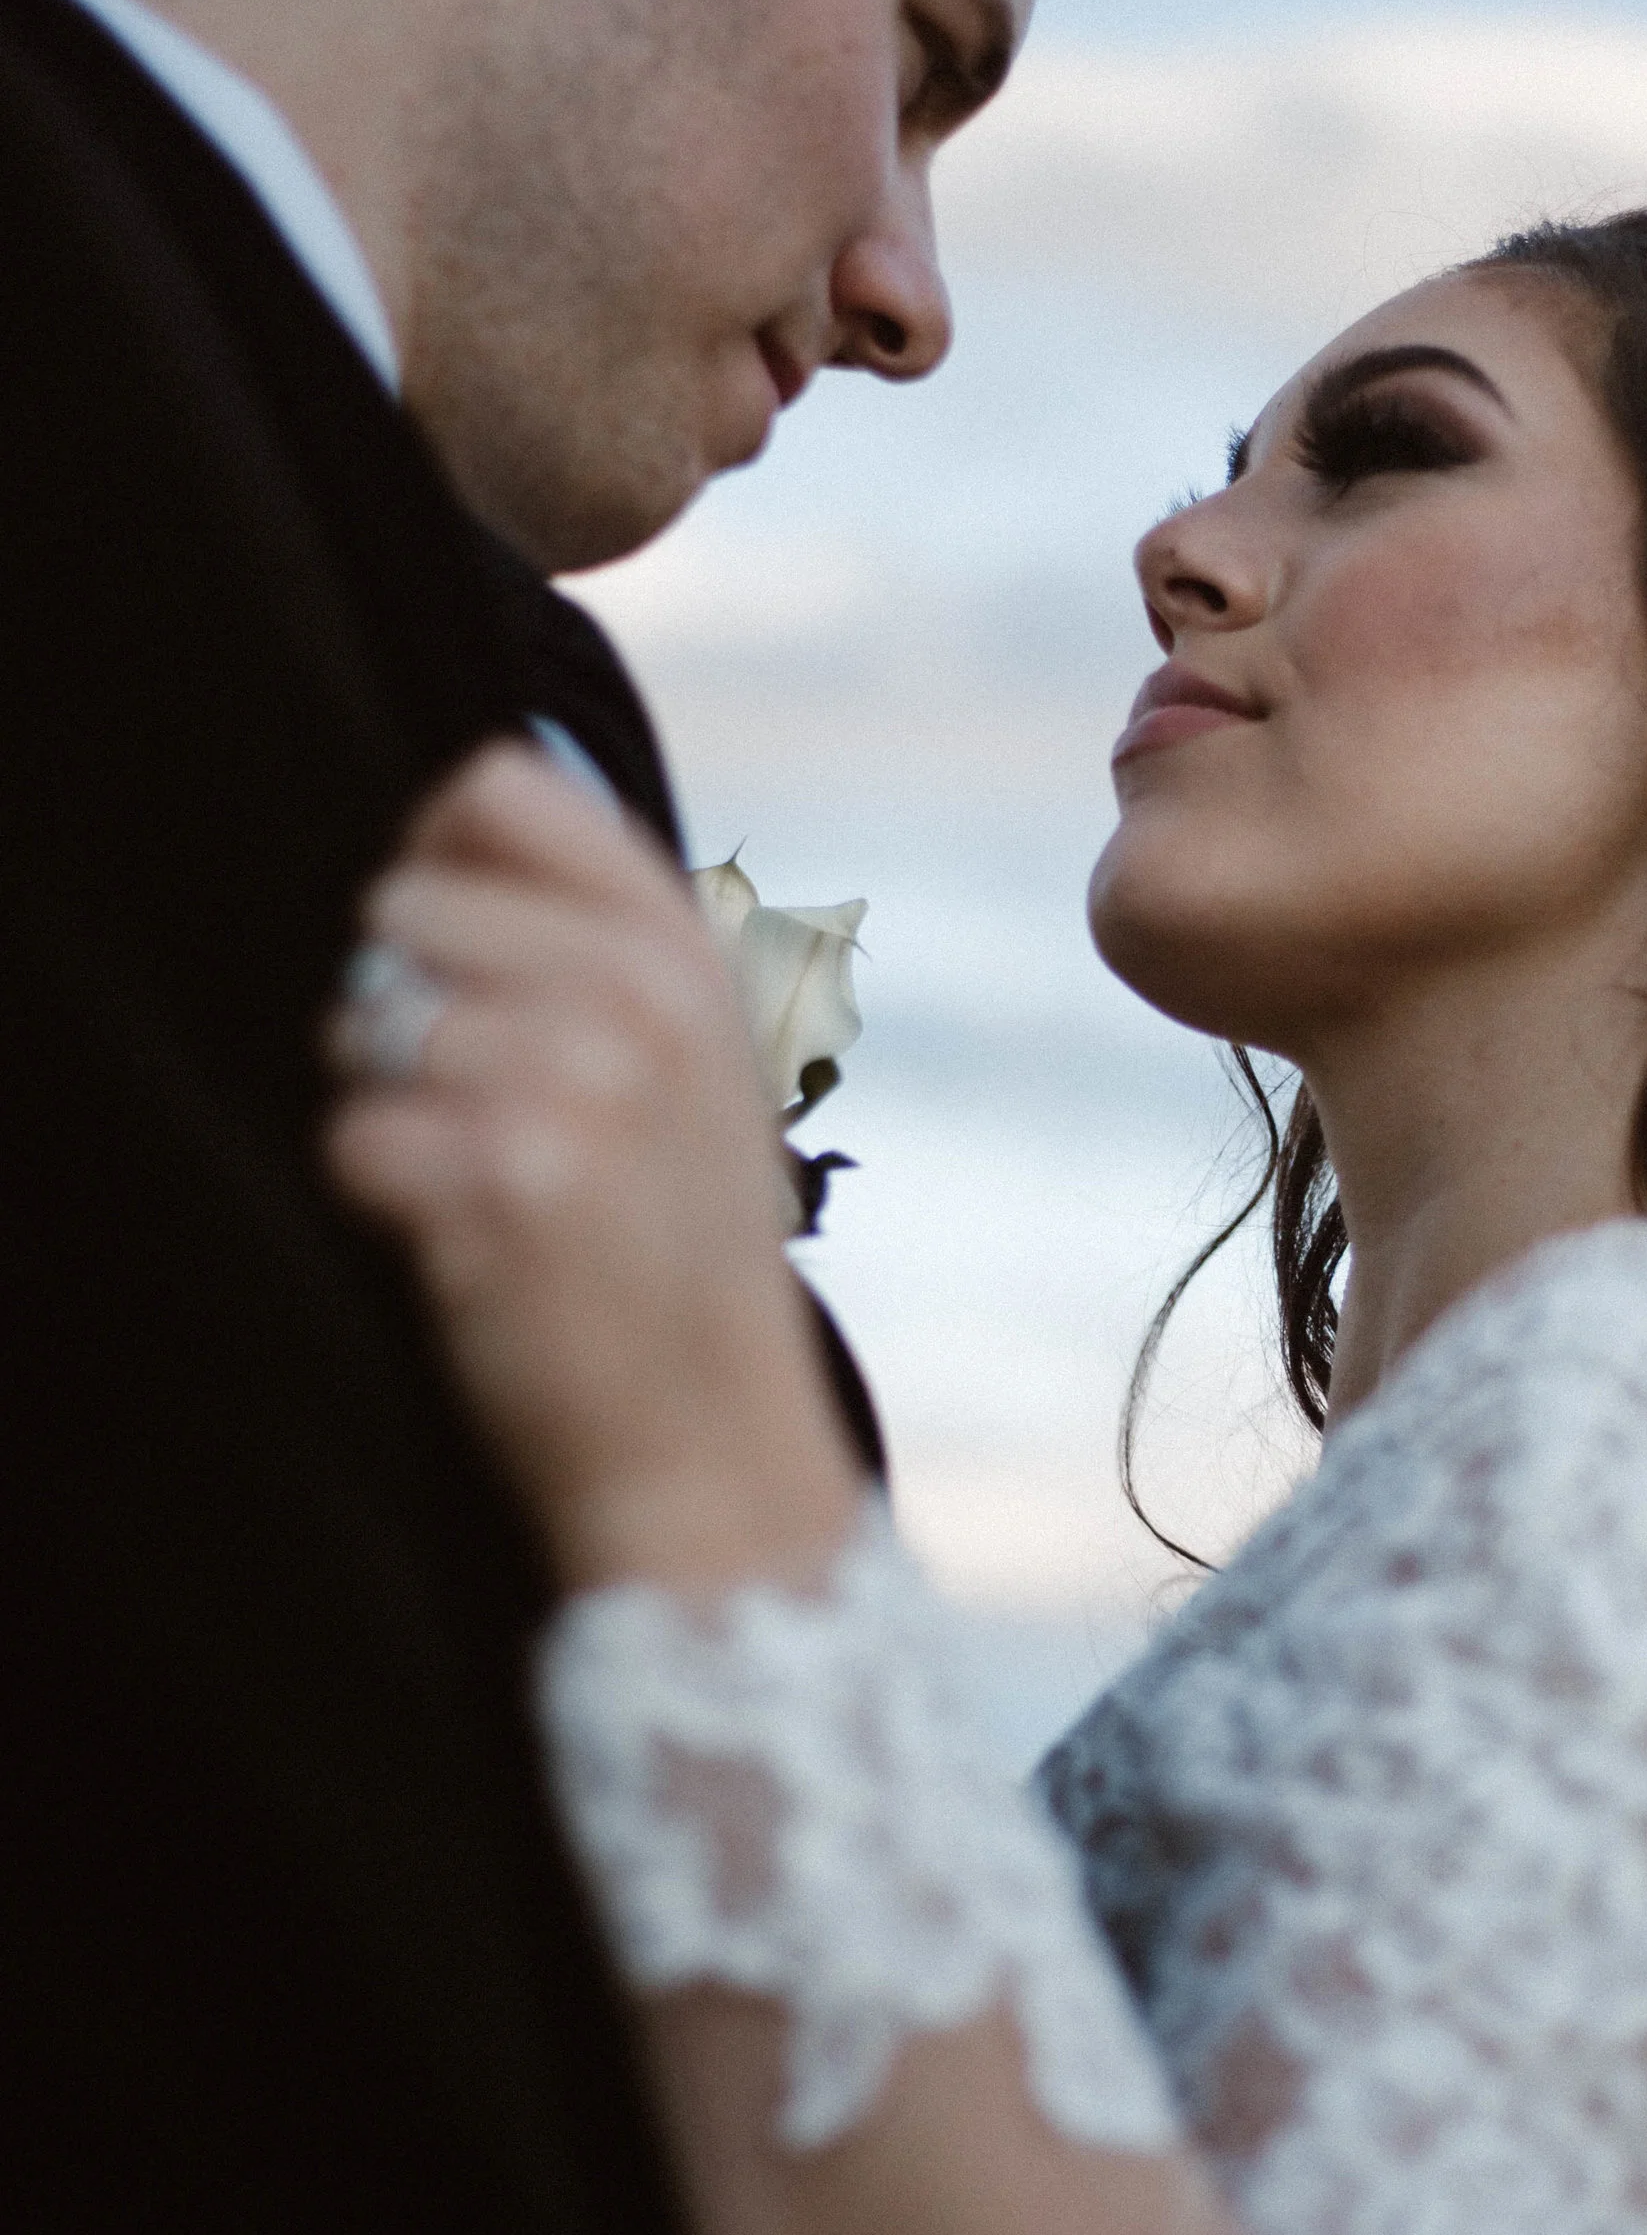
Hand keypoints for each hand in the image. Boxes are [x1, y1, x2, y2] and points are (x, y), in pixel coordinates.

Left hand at [325, 743, 863, 1591]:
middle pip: (400, 908)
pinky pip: (349, 1137)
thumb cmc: (674, 1253)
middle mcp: (640, 998)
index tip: (445, 949)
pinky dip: (376, 1199)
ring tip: (479, 1183)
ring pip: (360, 1024)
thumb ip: (605, 939)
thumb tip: (458, 806)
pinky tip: (463, 1247)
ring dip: (386, 1109)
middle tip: (481, 1111)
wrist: (708, 1445)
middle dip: (398, 1006)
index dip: (432, 858)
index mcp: (685, 950)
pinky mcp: (502, 1184)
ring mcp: (577, 1085)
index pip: (498, 788)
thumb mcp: (698, 1062)